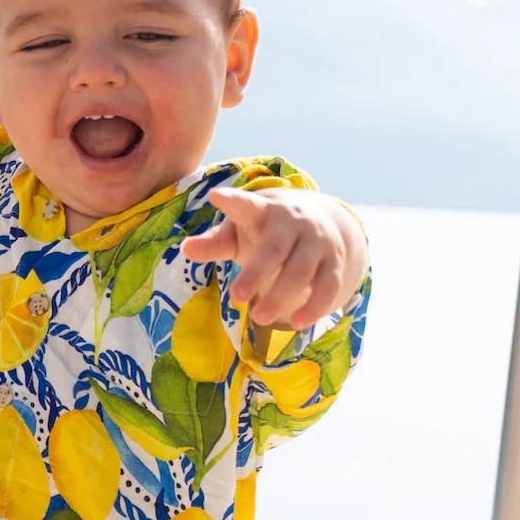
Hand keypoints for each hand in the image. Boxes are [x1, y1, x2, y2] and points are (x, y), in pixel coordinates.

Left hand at [182, 188, 366, 329]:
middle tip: (236, 297)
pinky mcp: (334, 262)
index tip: (215, 195)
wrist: (323, 220)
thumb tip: (184, 249)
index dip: (232, 202)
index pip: (246, 205)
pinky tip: (296, 323)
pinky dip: (315, 306)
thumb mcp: (239, 231)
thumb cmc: (266, 229)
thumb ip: (215, 242)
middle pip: (275, 247)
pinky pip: (328, 285)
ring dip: (282, 295)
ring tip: (259, 318)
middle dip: (257, 272)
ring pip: (302, 268)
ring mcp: (316, 241)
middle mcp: (292, 222)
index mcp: (262, 210)